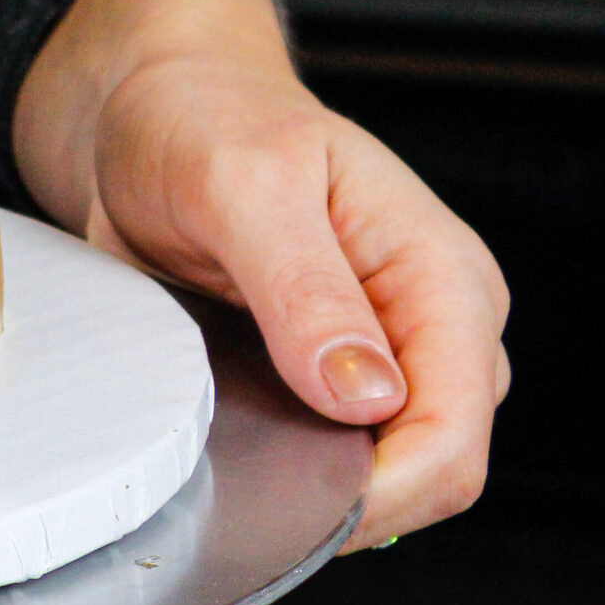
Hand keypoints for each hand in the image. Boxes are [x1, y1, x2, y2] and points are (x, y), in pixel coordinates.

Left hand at [13, 0, 509, 549]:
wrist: (151, 105)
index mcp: (440, 273)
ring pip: (387, 476)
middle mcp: (431, 325)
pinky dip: (286, 468)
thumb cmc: (203, 117)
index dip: (382, 490)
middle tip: (238, 471)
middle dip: (348, 498)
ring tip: (228, 438)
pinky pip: (332, 457)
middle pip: (435, 472)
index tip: (291, 500)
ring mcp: (387, 356)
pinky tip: (231, 437)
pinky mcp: (332, 376)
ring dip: (313, 486)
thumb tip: (366, 396)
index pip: (453, 432)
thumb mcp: (241, 183)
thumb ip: (304, 290)